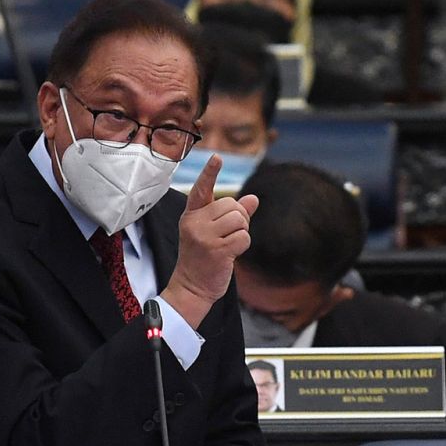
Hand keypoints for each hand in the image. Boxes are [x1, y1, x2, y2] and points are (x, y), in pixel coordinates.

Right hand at [162, 155, 258, 328]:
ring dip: (242, 232)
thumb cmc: (203, 258)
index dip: (210, 173)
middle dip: (239, 218)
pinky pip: (244, 237)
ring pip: (240, 219)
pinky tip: (232, 254)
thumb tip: (253, 199)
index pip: (202, 189)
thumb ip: (232, 215)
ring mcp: (204, 236)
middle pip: (232, 205)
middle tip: (229, 235)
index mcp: (192, 215)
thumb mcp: (212, 233)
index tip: (217, 158)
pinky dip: (243, 245)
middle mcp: (195, 222)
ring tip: (229, 244)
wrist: (192, 287)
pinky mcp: (216, 250)